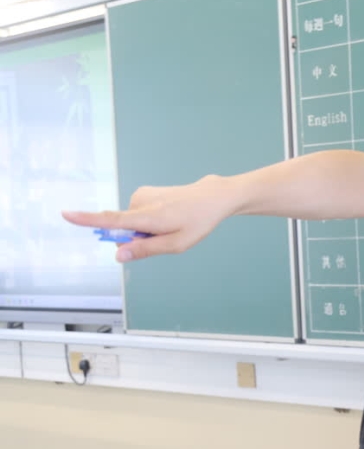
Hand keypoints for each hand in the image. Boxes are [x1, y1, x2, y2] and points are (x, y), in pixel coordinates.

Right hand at [62, 175, 234, 261]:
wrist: (212, 197)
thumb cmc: (197, 222)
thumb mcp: (176, 244)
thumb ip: (146, 250)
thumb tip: (118, 255)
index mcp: (148, 217)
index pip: (111, 220)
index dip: (87, 219)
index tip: (66, 214)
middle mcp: (140, 202)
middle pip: (121, 229)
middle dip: (134, 239)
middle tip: (164, 237)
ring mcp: (141, 195)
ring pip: (131, 222)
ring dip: (144, 229)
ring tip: (170, 224)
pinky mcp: (144, 192)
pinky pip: (137, 214)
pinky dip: (147, 220)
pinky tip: (168, 216)